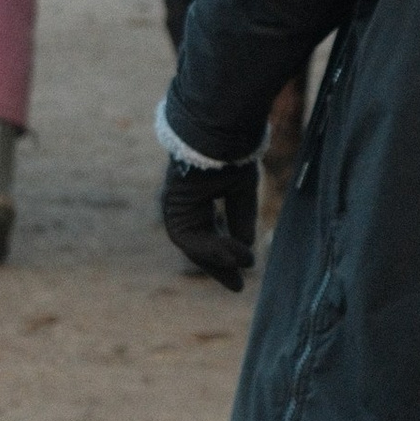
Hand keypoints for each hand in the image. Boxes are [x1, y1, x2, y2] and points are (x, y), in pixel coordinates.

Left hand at [161, 153, 257, 284]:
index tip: (244, 270)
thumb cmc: (231, 156)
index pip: (210, 236)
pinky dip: (211, 249)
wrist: (219, 134)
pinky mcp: (173, 209)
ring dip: (216, 259)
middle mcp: (184, 207)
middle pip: (198, 247)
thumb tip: (246, 250)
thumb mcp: (242, 192)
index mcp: (198, 201)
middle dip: (217, 267)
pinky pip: (189, 238)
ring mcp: (176, 208)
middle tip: (238, 286)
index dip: (226, 255)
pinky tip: (233, 254)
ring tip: (240, 266)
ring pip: (193, 246)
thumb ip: (242, 220)